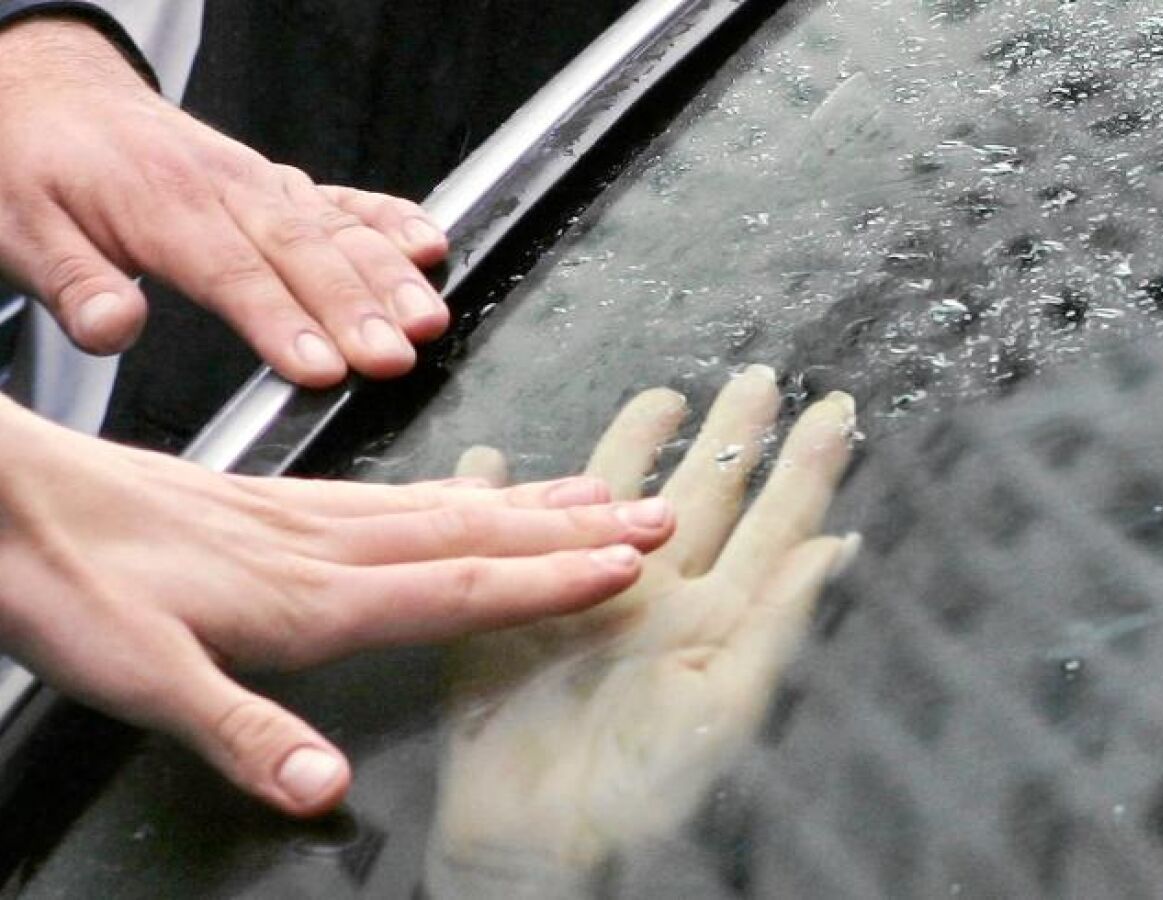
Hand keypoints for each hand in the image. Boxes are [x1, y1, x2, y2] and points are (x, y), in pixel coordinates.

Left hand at [0, 16, 451, 385]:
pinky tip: (430, 246)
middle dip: (355, 308)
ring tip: (427, 319)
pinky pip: (345, 200)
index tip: (322, 367)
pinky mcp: (280, 185)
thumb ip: (73, 283)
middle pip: (300, 253)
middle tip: (394, 357)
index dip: (281, 321)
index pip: (229, 272)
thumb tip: (115, 327)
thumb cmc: (38, 171)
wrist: (55, 99)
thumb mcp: (21, 230)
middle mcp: (224, 188)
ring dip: (389, 275)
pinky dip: (391, 220)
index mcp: (160, 205)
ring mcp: (260, 184)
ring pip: (335, 229)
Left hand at [0, 397, 675, 815]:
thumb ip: (245, 734)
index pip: (457, 587)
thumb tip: (329, 792)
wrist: (8, 493)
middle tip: (654, 514)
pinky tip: (471, 491)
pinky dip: (458, 491)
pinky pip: (395, 494)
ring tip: (597, 492)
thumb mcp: (141, 680)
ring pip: (445, 507)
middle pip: (476, 537)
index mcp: (311, 596)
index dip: (547, 582)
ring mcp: (304, 519)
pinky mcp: (276, 503)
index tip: (625, 566)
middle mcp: (325, 547)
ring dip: (530, 504)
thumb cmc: (70, 584)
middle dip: (572, 532)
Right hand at [428, 367, 858, 881]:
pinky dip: (495, 498)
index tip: (833, 410)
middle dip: (731, 437)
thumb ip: (780, 619)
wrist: (543, 849)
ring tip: (659, 397)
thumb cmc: (647, 788)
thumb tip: (839, 544)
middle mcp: (657, 598)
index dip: (804, 466)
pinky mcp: (513, 617)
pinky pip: (507, 544)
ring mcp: (585, 600)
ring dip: (631, 449)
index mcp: (715, 618)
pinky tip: (496, 461)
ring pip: (612, 502)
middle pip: (701, 496)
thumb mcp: (731, 704)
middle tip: (758, 377)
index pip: (774, 524)